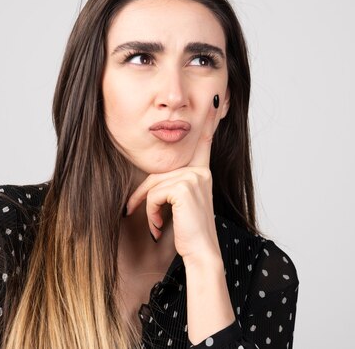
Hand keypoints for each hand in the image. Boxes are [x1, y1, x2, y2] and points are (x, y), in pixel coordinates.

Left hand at [126, 94, 221, 261]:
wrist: (201, 252)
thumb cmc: (191, 232)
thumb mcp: (183, 205)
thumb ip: (175, 187)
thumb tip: (152, 184)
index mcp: (203, 173)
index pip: (204, 143)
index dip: (209, 122)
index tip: (215, 102)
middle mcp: (201, 172)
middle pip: (159, 173)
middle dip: (145, 195)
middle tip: (139, 214)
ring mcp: (194, 178)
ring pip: (155, 184)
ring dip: (149, 208)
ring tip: (157, 225)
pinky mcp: (184, 187)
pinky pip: (155, 193)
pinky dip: (151, 212)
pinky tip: (159, 226)